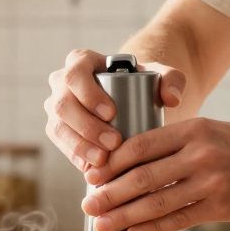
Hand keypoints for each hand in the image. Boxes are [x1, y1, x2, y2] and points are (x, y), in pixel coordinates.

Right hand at [44, 49, 184, 170]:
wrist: (132, 100)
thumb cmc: (142, 84)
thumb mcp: (160, 76)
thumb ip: (173, 79)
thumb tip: (171, 99)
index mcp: (80, 62)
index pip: (75, 74)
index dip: (88, 94)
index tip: (112, 113)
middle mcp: (61, 83)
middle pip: (62, 104)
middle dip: (86, 126)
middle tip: (114, 142)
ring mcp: (56, 108)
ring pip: (57, 127)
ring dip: (79, 145)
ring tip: (103, 160)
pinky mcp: (58, 130)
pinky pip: (60, 145)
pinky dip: (75, 157)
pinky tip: (91, 168)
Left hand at [81, 118, 229, 230]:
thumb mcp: (212, 131)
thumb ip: (177, 144)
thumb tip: (131, 166)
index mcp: (193, 129)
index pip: (139, 145)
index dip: (110, 163)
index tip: (90, 175)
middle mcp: (200, 153)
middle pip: (141, 176)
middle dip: (108, 193)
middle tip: (87, 206)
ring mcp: (212, 181)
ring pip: (156, 202)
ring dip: (123, 216)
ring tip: (102, 225)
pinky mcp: (222, 206)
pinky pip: (179, 220)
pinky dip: (152, 229)